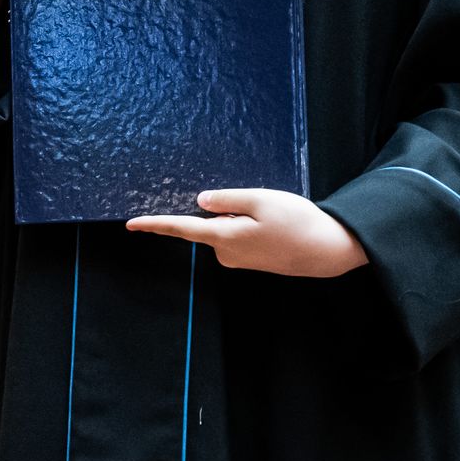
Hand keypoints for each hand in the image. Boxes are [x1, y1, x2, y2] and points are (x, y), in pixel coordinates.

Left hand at [127, 189, 369, 277]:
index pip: (181, 229)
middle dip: (224, 207)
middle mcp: (226, 252)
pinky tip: (272, 223)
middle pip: (209, 223)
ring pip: (226, 228)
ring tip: (272, 213)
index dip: (156, 224)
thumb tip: (200, 202)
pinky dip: (249, 224)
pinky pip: (239, 236)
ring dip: (241, 216)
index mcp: (224, 236)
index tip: (131, 224)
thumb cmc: (296, 222)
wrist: (328, 251)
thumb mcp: (260, 200)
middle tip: (259, 202)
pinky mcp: (251, 260)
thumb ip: (227, 200)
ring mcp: (239, 259)